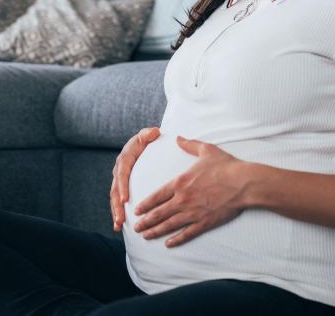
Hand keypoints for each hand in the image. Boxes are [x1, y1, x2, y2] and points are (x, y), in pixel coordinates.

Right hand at [110, 127, 160, 231]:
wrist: (144, 143)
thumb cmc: (147, 140)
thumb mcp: (147, 135)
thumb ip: (149, 134)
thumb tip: (155, 132)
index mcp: (125, 158)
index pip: (122, 173)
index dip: (122, 187)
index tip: (125, 199)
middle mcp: (119, 170)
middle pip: (115, 189)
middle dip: (117, 205)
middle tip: (120, 219)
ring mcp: (119, 179)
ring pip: (114, 197)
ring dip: (116, 212)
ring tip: (118, 225)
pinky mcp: (122, 187)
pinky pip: (118, 200)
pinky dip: (118, 212)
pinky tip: (119, 226)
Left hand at [133, 136, 247, 246]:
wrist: (244, 183)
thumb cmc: (226, 166)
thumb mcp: (205, 150)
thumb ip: (189, 144)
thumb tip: (178, 137)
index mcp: (180, 182)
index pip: (157, 196)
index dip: (145, 204)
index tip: (136, 210)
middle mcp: (183, 199)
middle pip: (159, 213)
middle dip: (145, 221)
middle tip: (135, 227)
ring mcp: (193, 212)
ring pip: (169, 225)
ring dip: (156, 231)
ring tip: (145, 236)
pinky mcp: (205, 222)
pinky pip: (187, 233)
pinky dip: (177, 240)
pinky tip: (168, 244)